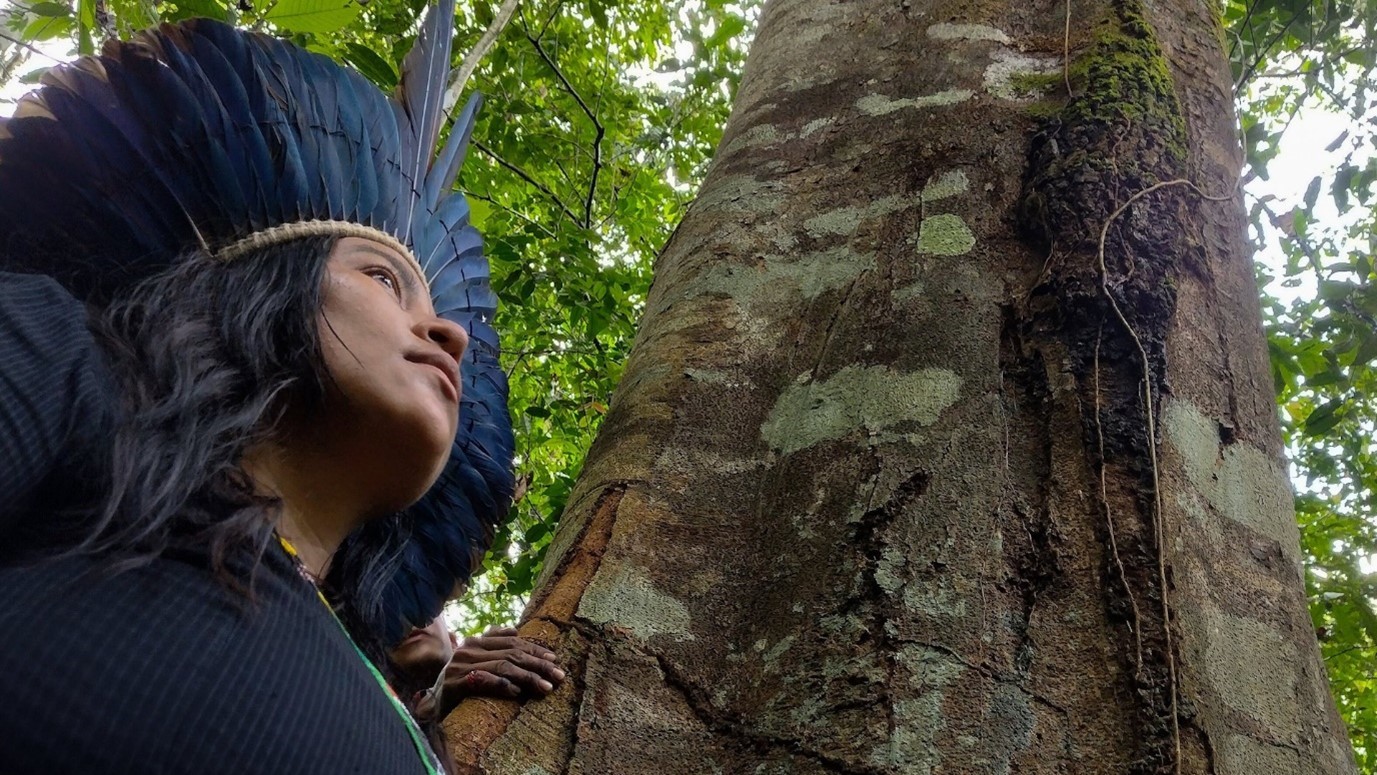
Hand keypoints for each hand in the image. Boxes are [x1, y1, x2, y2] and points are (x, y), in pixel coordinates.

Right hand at [430, 627, 563, 717]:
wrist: (431, 705)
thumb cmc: (458, 682)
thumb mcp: (475, 660)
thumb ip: (493, 644)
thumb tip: (515, 630)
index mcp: (476, 641)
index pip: (512, 642)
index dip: (535, 649)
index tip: (555, 659)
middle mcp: (468, 649)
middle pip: (512, 654)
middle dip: (538, 664)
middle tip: (559, 675)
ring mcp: (461, 666)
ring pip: (503, 667)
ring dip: (528, 677)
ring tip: (546, 688)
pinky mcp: (455, 683)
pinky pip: (484, 681)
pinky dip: (503, 685)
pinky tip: (517, 693)